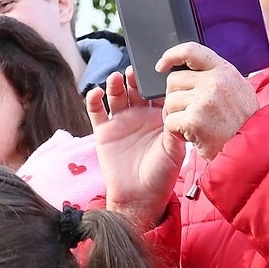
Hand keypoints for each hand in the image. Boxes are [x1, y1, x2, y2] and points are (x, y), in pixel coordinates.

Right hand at [89, 68, 186, 230]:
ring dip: (116, 84)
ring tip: (116, 78)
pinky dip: (94, 100)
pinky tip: (96, 92)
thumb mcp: (175, 150)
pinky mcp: (104, 131)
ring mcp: (122, 122)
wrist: (139, 196)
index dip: (156, 81)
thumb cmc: (161, 175)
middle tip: (134, 71)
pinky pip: (96, 111)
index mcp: (160, 117)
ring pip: (117, 95)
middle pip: (136, 89)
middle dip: (135, 79)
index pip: (158, 91)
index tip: (157, 71)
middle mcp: (141, 115)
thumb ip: (174, 128)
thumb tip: (174, 107)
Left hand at [157, 42, 260, 160]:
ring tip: (195, 125)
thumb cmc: (242, 122)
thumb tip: (189, 69)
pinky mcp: (195, 120)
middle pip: (173, 80)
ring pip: (169, 102)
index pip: (191, 51)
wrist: (253, 148)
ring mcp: (204, 100)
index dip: (171, 55)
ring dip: (176, 116)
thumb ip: (215, 77)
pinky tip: (192, 135)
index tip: (161, 65)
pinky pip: (170, 121)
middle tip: (190, 112)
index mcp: (224, 70)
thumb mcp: (236, 89)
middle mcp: (215, 81)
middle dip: (176, 97)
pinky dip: (176, 131)